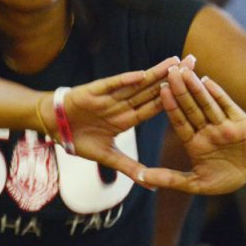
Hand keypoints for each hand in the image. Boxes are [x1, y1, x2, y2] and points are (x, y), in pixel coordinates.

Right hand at [60, 55, 191, 180]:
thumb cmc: (79, 138)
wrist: (51, 126)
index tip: (194, 88)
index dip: (175, 96)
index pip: (156, 105)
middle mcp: (123, 104)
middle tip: (193, 63)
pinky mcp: (94, 91)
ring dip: (155, 73)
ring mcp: (110, 96)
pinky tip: (142, 75)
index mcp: (128, 117)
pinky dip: (125, 80)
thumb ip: (129, 168)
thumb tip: (150, 184)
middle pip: (152, 89)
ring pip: (136, 83)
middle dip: (172, 77)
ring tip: (175, 61)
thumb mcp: (108, 157)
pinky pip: (112, 85)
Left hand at [142, 65, 245, 194]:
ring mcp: (222, 123)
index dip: (170, 106)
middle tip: (169, 71)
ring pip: (206, 103)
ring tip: (185, 71)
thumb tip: (140, 178)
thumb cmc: (226, 179)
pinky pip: (227, 105)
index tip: (160, 90)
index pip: (179, 121)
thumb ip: (170, 179)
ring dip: (196, 88)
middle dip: (180, 90)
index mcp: (194, 142)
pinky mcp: (240, 120)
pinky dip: (217, 93)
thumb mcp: (197, 184)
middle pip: (191, 108)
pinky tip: (207, 80)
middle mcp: (206, 129)